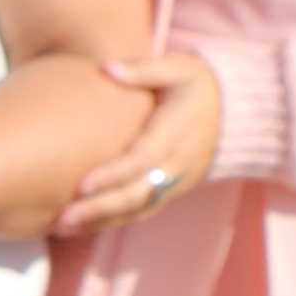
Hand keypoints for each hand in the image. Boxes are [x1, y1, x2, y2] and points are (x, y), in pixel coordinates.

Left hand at [52, 53, 220, 236]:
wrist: (233, 113)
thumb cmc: (197, 85)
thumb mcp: (179, 68)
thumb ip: (144, 69)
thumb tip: (107, 68)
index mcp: (175, 134)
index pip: (141, 160)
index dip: (112, 175)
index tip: (80, 185)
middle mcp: (176, 164)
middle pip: (136, 194)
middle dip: (99, 209)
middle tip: (62, 218)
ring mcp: (175, 182)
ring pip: (137, 209)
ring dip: (100, 221)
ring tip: (62, 227)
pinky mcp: (170, 191)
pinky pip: (141, 212)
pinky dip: (112, 222)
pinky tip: (81, 227)